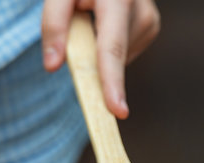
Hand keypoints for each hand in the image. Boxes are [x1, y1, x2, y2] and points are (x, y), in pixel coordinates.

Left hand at [42, 0, 160, 118]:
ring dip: (100, 50)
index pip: (112, 48)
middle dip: (92, 59)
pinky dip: (109, 48)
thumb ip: (53, 25)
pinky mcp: (151, 28)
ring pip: (118, 58)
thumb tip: (52, 66)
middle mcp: (140, 10)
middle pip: (112, 58)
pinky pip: (123, 54)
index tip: (118, 111)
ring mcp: (149, 21)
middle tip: (81, 31)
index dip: (113, 82)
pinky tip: (106, 26)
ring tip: (95, 20)